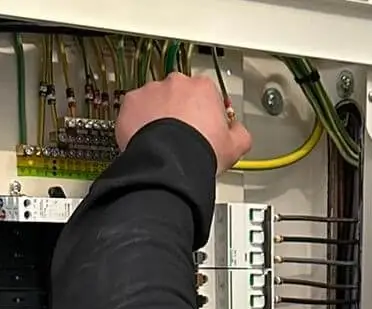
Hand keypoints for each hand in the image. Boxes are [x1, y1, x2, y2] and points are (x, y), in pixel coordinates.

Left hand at [115, 73, 252, 171]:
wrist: (171, 162)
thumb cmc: (200, 152)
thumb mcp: (235, 146)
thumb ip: (240, 133)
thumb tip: (239, 132)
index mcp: (203, 87)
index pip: (207, 94)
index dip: (206, 112)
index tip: (204, 126)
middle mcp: (176, 83)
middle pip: (179, 94)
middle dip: (180, 111)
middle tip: (183, 135)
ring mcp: (151, 91)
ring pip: (154, 100)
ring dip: (158, 115)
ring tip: (163, 141)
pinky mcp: (131, 103)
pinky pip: (134, 110)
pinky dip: (137, 122)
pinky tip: (145, 139)